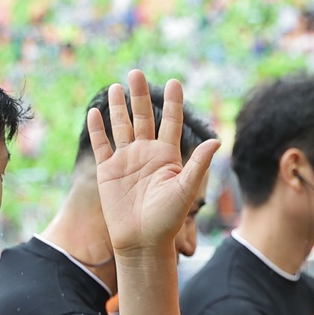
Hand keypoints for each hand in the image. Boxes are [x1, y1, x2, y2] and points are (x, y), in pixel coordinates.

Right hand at [89, 70, 219, 257]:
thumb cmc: (167, 220)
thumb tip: (217, 139)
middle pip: (144, 117)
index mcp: (167, 156)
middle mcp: (146, 154)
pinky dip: (98, 129)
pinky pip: (102, 145)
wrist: (142, 242)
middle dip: (140, 95)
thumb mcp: (186, 190)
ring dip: (119, 107)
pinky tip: (95, 112)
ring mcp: (126, 161)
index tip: (174, 81)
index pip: (171, 122)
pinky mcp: (108, 171)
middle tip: (136, 72)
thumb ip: (198, 163)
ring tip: (117, 86)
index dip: (173, 102)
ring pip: (122, 126)